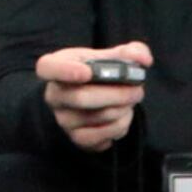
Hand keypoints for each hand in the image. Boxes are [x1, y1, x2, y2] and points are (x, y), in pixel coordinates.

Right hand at [34, 44, 150, 150]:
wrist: (91, 97)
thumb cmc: (97, 72)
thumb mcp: (108, 56)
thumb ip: (129, 52)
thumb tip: (143, 59)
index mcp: (55, 67)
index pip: (47, 68)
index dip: (65, 71)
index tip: (87, 72)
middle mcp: (54, 95)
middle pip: (80, 98)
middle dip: (116, 94)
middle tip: (138, 90)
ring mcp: (63, 119)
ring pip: (96, 117)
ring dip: (122, 109)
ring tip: (132, 100)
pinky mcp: (76, 138)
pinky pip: (101, 136)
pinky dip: (120, 126)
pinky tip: (125, 116)